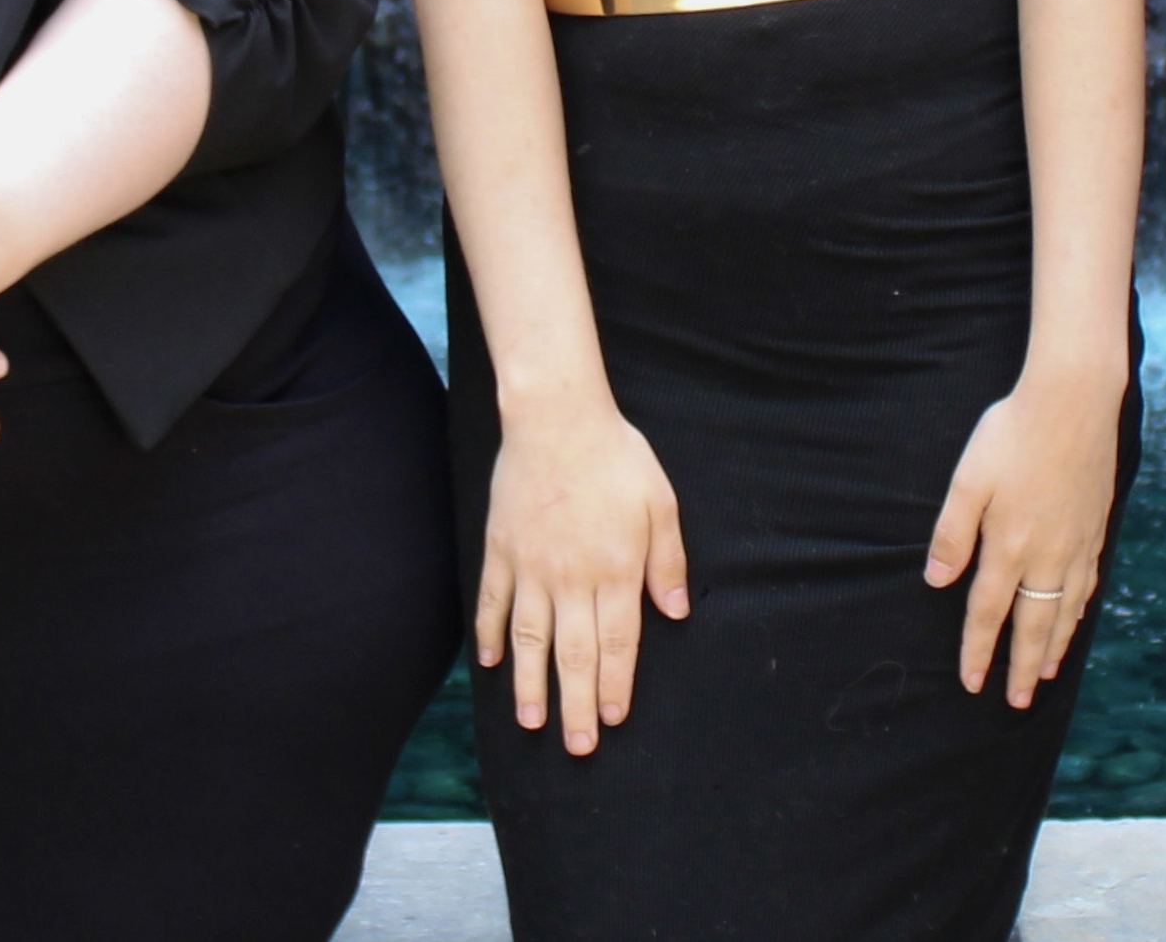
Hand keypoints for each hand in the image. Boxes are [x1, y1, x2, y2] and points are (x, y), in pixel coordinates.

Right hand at [474, 394, 689, 755]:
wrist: (555, 418)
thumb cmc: (615, 456)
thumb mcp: (660, 503)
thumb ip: (667, 562)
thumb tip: (676, 612)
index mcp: (615, 569)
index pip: (616, 642)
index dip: (614, 684)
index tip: (611, 719)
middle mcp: (571, 578)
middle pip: (574, 653)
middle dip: (576, 705)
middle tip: (577, 746)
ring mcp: (530, 566)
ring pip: (530, 639)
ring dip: (532, 685)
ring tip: (532, 723)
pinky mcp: (501, 550)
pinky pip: (492, 602)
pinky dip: (489, 636)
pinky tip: (491, 665)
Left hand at [926, 361, 1121, 707]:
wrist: (1074, 402)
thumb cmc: (1013, 434)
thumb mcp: (969, 478)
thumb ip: (952, 532)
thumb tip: (938, 581)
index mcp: (1009, 546)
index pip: (988, 612)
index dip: (978, 649)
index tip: (972, 682)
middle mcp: (1047, 556)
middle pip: (1033, 626)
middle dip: (1022, 668)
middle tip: (1016, 702)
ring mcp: (1077, 545)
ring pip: (1065, 613)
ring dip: (1053, 648)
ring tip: (1045, 675)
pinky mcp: (1095, 529)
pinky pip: (1087, 587)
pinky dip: (1078, 614)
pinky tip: (1074, 620)